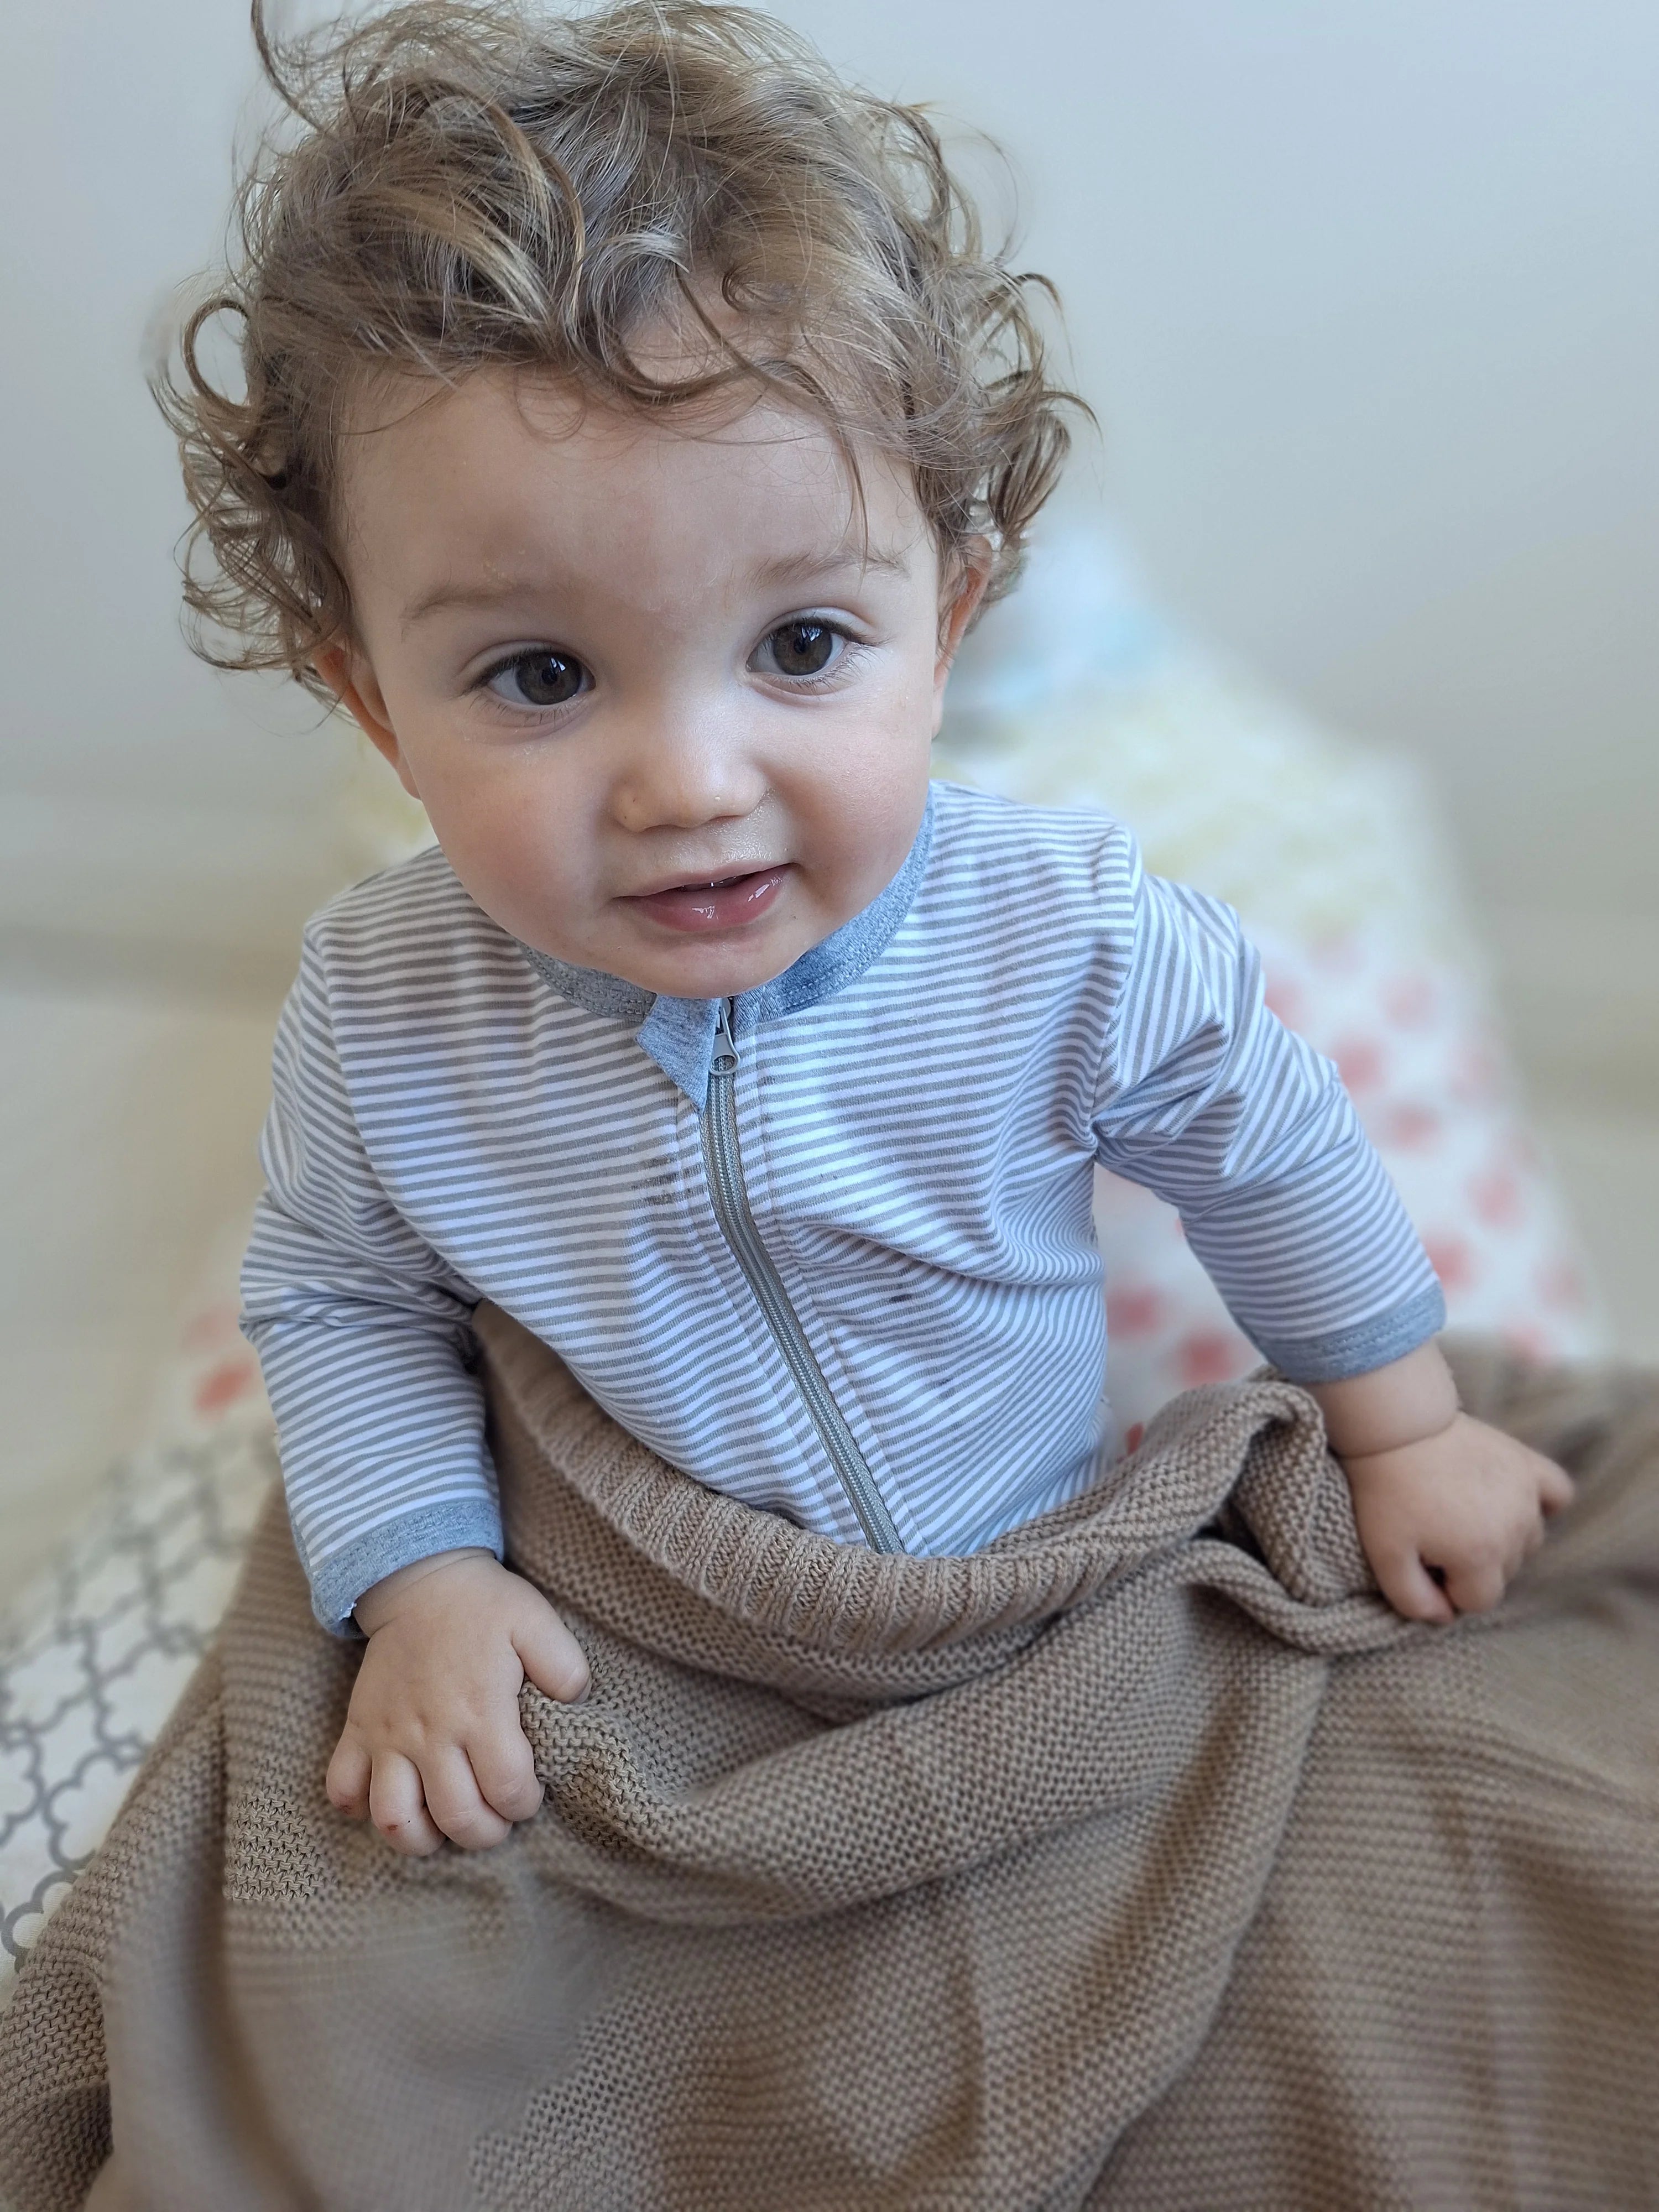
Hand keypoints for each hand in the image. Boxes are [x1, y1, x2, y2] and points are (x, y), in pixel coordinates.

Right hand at [326, 1548, 589, 1854]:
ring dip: (420, 1838)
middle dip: (484, 1833)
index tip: (530, 1793)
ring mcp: (388, 1735)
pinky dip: (358, 1806)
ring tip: (442, 1826)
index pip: (506, 1788)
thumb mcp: (537, 1622)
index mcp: (480, 1710)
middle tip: (496, 1818)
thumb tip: (578, 1706)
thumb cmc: (483, 1604)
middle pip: (456, 1816)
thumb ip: (565, 1667)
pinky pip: (342, 1788)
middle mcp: (431, 1732)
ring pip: (393, 1818)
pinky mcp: (357, 1730)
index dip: (525, 1804)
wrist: (420, 1578)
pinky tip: (390, 1797)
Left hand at [1342, 1413, 1574, 1623]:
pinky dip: (1544, 1503)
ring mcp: (1526, 1494)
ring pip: (1529, 1540)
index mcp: (1481, 1556)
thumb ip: (1413, 1600)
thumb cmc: (1386, 1491)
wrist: (1395, 1424)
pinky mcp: (1527, 1463)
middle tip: (1435, 1533)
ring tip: (1461, 1514)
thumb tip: (1443, 1617)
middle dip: (1470, 1563)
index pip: (1478, 1600)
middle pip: (1504, 1571)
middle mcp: (1515, 1529)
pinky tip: (1514, 1504)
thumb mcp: (1384, 1555)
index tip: (1422, 1559)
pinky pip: (1558, 1494)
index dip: (1446, 1587)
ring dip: (1502, 1537)